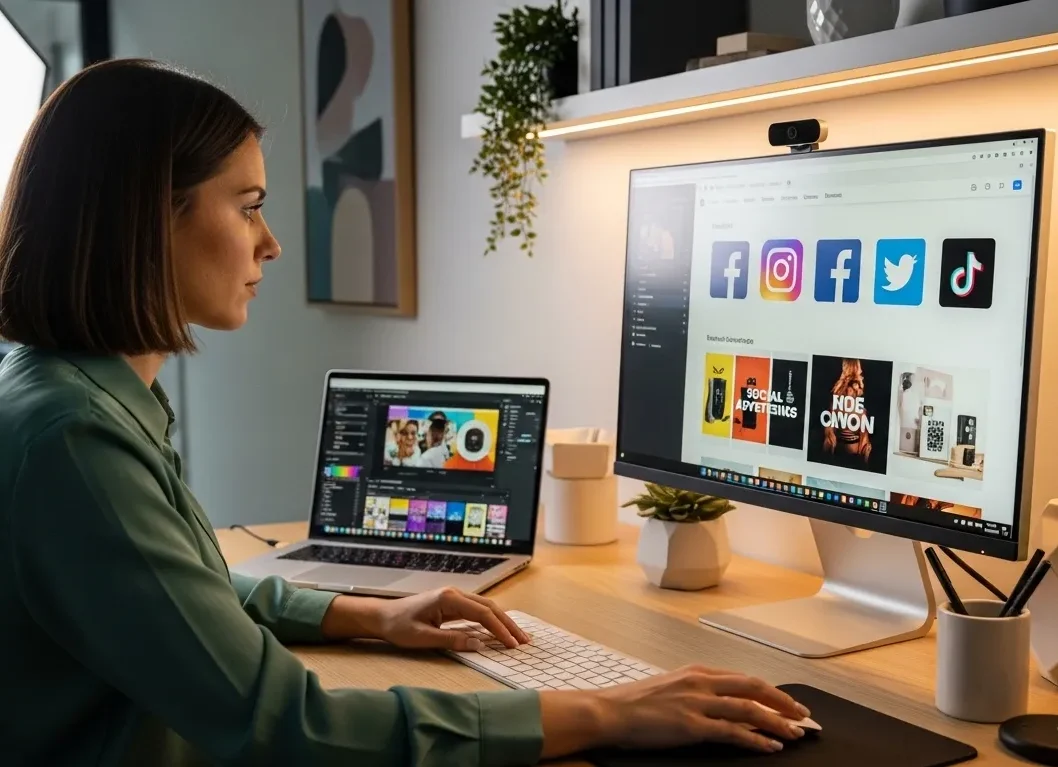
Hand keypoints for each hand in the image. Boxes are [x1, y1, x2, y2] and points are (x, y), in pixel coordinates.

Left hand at [322, 587, 529, 650]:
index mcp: (448, 598)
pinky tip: (500, 629)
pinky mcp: (452, 604)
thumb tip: (479, 644)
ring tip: (518, 637)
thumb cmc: (398, 626)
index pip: (483, 613)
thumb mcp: (423, 638)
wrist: (382, 617)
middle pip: (490, 607)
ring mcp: (454, 597)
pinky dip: (492, 620)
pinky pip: (478, 610)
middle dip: (508, 624)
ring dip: (503, 621)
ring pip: (486, 607)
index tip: (512, 644)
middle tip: (524, 642)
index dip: (500, 629)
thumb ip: (452, 640)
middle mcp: (455, 593)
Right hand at [540, 665, 809, 758]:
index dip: (770, 691)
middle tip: (803, 717)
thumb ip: (696, 693)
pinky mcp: (690, 725)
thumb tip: (723, 707)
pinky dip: (755, 740)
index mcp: (695, 672)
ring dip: (777, 722)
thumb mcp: (669, 689)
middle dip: (783, 702)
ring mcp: (696, 702)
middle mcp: (700, 681)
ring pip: (748, 709)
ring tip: (794, 734)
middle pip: (753, 687)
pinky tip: (770, 747)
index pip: (742, 678)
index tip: (787, 703)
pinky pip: (732, 732)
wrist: (607, 712)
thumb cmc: (632, 704)